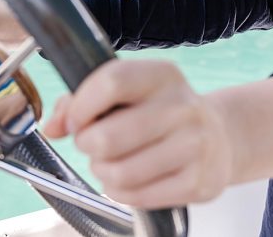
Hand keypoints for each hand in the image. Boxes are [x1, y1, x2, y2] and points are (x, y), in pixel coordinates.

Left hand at [42, 59, 232, 208]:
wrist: (220, 138)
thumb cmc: (162, 112)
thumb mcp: (130, 93)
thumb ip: (83, 100)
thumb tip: (53, 126)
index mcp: (163, 76)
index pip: (111, 82)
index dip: (81, 106)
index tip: (74, 120)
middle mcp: (183, 107)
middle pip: (109, 136)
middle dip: (88, 146)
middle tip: (92, 144)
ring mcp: (194, 146)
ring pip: (120, 171)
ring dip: (102, 172)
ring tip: (109, 163)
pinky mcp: (198, 182)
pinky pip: (137, 196)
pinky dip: (120, 192)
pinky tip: (127, 180)